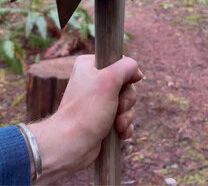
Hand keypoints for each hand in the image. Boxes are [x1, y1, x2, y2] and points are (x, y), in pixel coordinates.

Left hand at [28, 54, 142, 183]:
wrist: (71, 145)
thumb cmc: (87, 111)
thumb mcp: (109, 79)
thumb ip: (126, 67)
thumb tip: (136, 72)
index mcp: (90, 66)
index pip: (120, 62)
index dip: (126, 75)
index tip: (122, 86)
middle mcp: (93, 81)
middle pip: (126, 84)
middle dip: (126, 99)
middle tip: (117, 107)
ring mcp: (98, 102)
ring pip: (126, 103)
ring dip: (126, 115)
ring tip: (116, 124)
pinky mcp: (102, 120)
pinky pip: (124, 118)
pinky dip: (124, 126)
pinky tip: (119, 133)